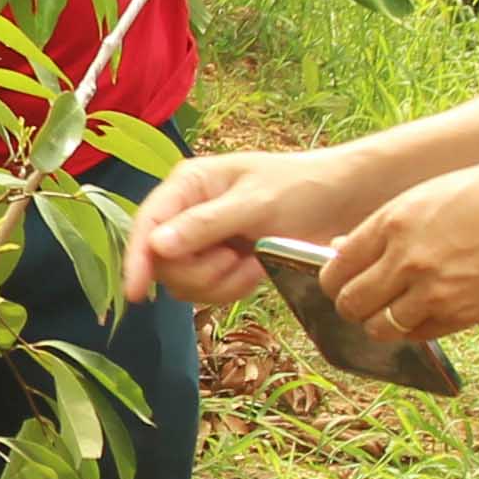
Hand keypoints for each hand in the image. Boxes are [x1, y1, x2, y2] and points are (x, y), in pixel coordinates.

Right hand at [123, 136, 428, 304]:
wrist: (342, 203)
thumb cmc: (301, 189)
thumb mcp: (255, 204)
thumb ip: (205, 225)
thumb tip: (156, 246)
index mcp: (188, 184)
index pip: (146, 224)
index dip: (137, 260)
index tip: (136, 293)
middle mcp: (186, 212)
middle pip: (163, 262)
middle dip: (200, 272)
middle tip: (236, 260)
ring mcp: (202, 240)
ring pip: (184, 282)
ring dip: (220, 283)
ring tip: (253, 263)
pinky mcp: (220, 262)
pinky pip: (207, 292)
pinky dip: (232, 289)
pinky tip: (256, 271)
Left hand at [324, 155, 478, 346]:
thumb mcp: (432, 193)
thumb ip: (387, 223)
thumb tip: (342, 248)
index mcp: (395, 221)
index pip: (336, 267)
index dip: (334, 279)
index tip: (342, 280)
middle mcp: (408, 260)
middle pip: (350, 304)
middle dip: (351, 305)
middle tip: (363, 301)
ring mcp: (435, 292)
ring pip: (379, 328)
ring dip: (379, 323)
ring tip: (392, 311)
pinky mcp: (463, 315)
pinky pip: (417, 335)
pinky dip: (412, 330)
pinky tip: (424, 313)